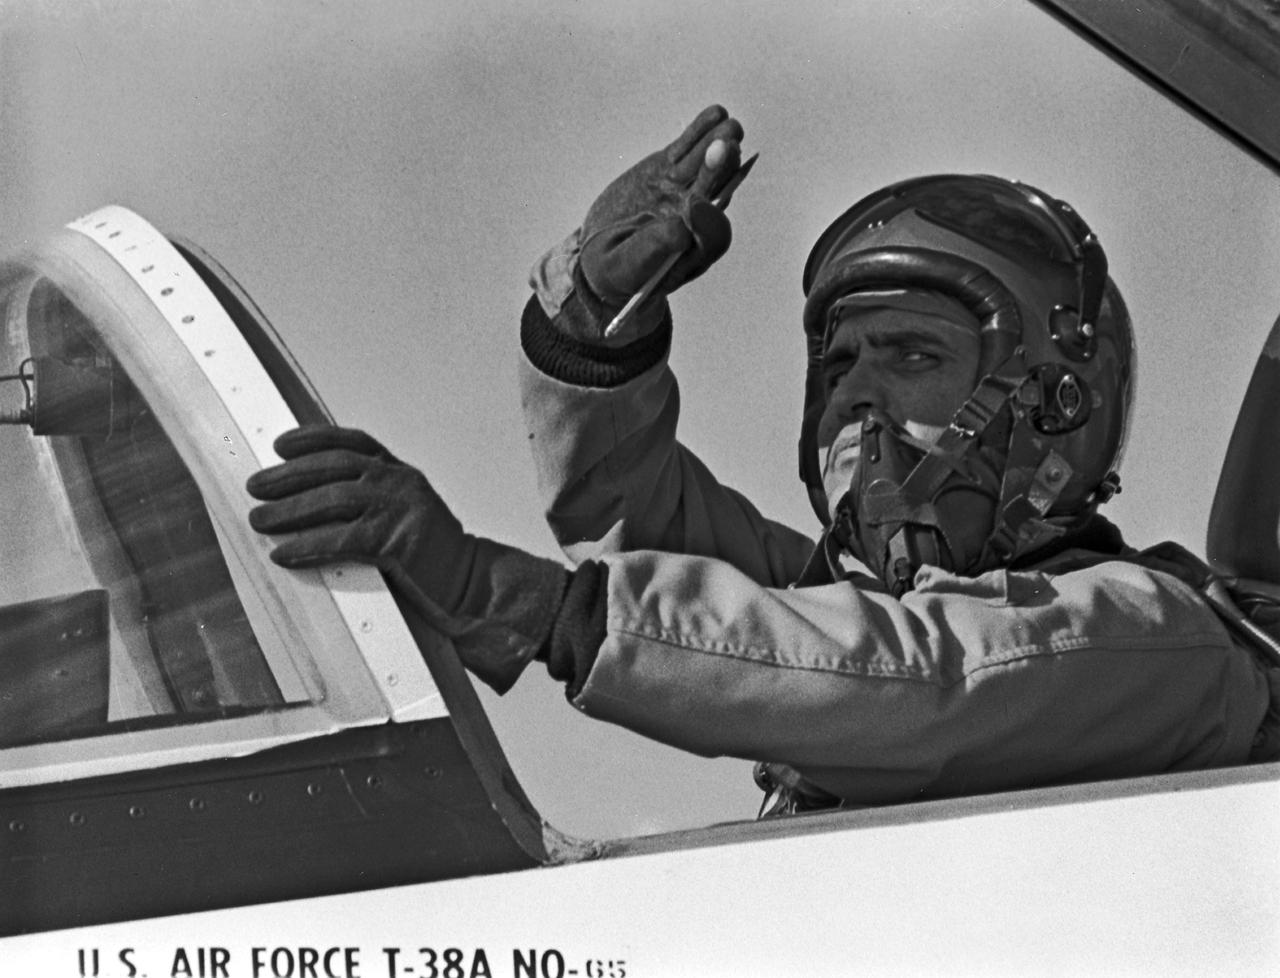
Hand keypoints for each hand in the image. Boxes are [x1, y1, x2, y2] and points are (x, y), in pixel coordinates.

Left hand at [246, 424, 466, 591]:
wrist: (471, 584)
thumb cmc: (433, 557)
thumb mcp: (405, 514)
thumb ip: (372, 501)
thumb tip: (312, 501)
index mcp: (401, 473)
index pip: (353, 442)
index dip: (314, 439)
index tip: (281, 445)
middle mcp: (400, 482)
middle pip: (332, 468)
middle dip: (288, 476)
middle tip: (255, 486)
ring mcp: (399, 509)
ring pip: (331, 500)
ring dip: (288, 510)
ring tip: (258, 520)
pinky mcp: (395, 542)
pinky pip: (340, 540)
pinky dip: (306, 546)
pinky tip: (283, 553)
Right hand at [578, 104, 744, 319]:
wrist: (601, 252)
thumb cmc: (618, 269)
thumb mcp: (629, 267)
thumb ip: (654, 252)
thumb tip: (682, 232)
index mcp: (692, 250)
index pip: (713, 233)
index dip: (709, 218)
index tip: (694, 203)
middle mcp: (695, 219)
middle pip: (716, 192)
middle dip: (721, 167)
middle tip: (727, 144)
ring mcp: (682, 191)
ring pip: (705, 165)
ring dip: (717, 144)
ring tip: (728, 124)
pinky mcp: (668, 171)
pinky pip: (687, 151)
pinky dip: (699, 133)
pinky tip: (715, 114)